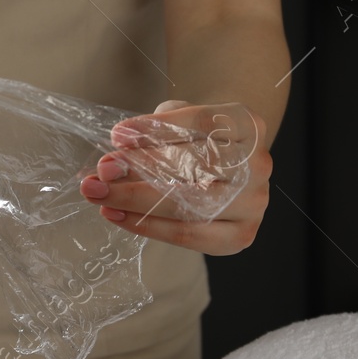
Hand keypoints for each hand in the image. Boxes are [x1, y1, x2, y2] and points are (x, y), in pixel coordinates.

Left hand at [78, 100, 269, 254]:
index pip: (201, 123)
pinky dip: (147, 225)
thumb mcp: (178, 122)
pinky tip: (117, 215)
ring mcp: (253, 204)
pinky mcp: (240, 235)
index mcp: (249, 125)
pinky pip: (188, 234)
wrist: (229, 166)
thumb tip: (114, 158)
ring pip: (189, 205)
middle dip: (141, 169)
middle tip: (101, 172)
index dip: (157, 129)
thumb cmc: (198, 140)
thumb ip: (151, 133)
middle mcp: (258, 165)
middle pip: (196, 167)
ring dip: (136, 201)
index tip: (118, 136)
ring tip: (100, 196)